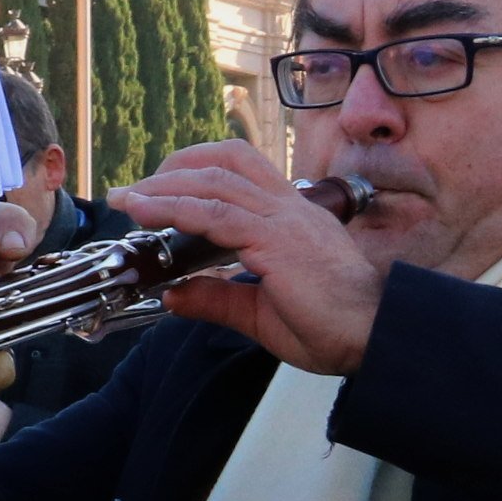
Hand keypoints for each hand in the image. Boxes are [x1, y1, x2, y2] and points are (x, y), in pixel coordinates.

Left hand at [122, 140, 384, 375]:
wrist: (373, 338)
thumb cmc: (331, 326)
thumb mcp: (260, 312)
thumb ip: (217, 298)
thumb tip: (172, 296)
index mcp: (291, 219)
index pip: (242, 172)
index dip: (197, 171)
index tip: (159, 188)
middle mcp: (288, 209)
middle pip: (226, 162)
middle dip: (176, 168)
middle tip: (136, 190)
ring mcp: (284, 220)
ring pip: (214, 183)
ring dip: (164, 187)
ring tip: (129, 198)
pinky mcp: (277, 240)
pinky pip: (216, 214)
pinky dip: (174, 208)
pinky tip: (146, 212)